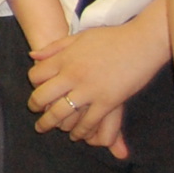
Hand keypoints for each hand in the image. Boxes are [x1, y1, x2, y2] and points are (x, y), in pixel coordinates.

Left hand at [28, 20, 169, 159]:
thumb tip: (32, 55)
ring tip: (47, 128)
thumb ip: (54, 48)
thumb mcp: (78, 37)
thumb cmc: (111, 37)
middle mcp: (72, 75)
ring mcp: (89, 90)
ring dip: (50, 124)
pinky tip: (76, 134)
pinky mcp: (107, 102)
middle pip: (42, 97)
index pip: (36, 76)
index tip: (35, 90)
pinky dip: (80, 131)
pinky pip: (88, 122)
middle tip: (36, 114)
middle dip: (35, 108)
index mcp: (64, 59)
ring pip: (61, 113)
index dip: (33, 84)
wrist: (141, 42)